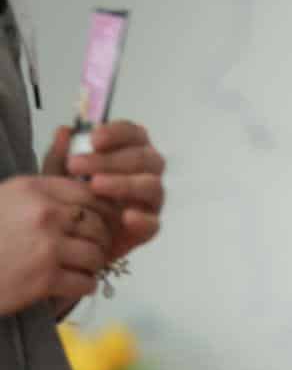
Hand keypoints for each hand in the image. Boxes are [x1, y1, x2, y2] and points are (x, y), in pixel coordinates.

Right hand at [0, 176, 111, 315]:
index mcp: (33, 189)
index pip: (88, 194)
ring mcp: (46, 247)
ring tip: (81, 267)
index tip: (102, 222)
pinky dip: (85, 285)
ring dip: (93, 265)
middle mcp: (43, 214)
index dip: (102, 210)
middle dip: (100, 240)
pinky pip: (87, 282)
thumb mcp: (8, 198)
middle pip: (97, 225)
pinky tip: (72, 284)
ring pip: (96, 255)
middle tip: (92, 250)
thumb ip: (43, 191)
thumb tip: (80, 175)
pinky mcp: (46, 279)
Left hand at [50, 120, 165, 260]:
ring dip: (124, 184)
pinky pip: (154, 223)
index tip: (93, 140)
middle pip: (143, 158)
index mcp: (131, 150)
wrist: (76, 237)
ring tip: (94, 186)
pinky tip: (126, 217)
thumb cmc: (75, 196)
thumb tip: (63, 132)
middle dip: (110, 160)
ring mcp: (151, 199)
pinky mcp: (149, 226)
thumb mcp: (59, 175)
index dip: (116, 133)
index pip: (133, 133)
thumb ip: (60, 155)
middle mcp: (147, 171)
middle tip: (76, 165)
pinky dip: (142, 219)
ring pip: (151, 186)